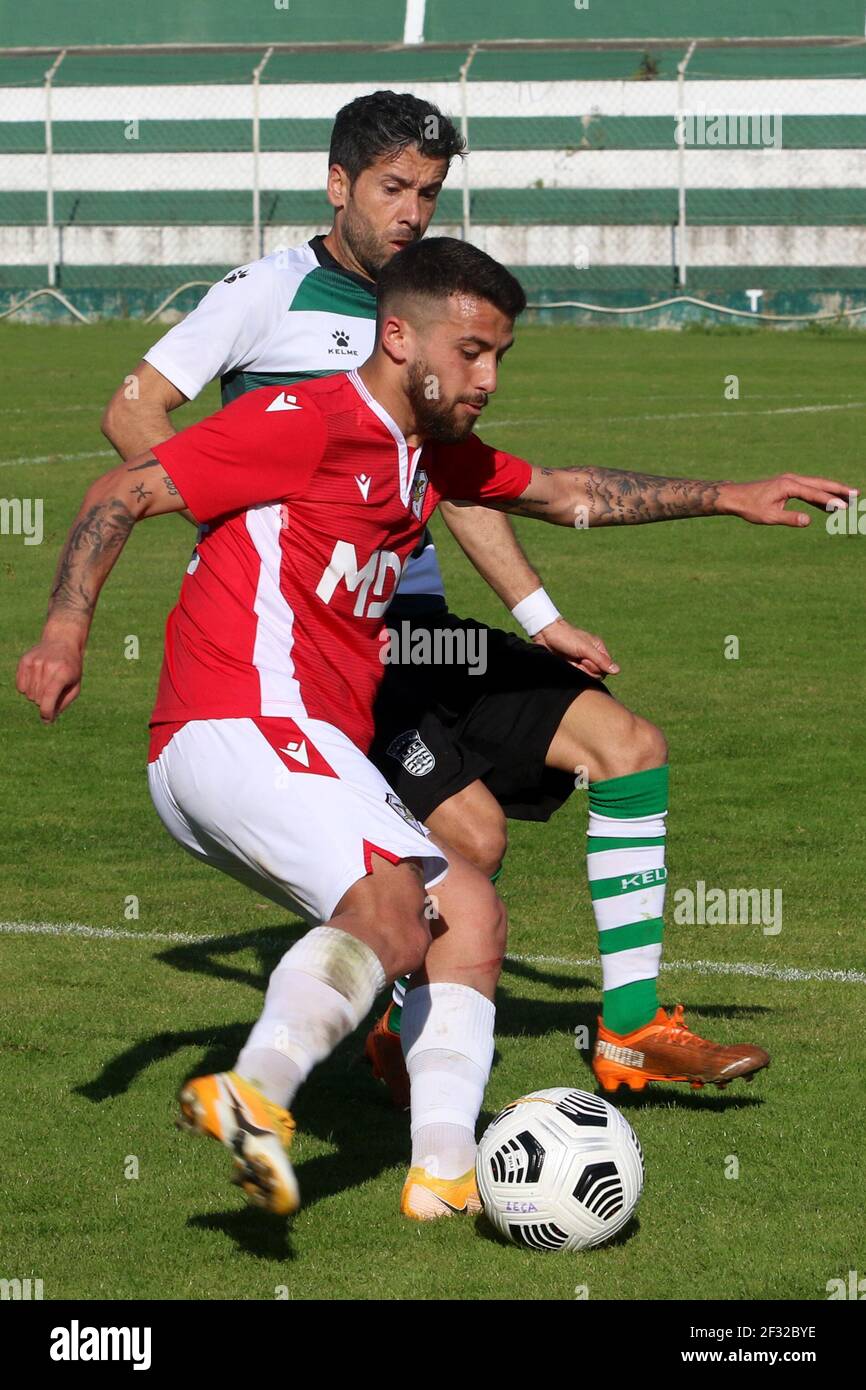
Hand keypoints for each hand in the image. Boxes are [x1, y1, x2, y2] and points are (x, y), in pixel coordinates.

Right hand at [16, 637, 83, 723]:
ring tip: (45, 683)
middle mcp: (48, 667)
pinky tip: (36, 679)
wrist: (62, 641)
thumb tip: (48, 719)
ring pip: (28, 694)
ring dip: (36, 695)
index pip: (49, 697)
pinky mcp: (25, 661)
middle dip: (44, 701)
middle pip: (38, 698)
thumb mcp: (75, 686)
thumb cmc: (70, 669)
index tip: (47, 719)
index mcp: (63, 673)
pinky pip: (20, 687)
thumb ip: (63, 704)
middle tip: (52, 691)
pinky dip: (26, 688)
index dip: (46, 711)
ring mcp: (35, 663)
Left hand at [532, 617, 619, 678]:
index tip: (585, 661)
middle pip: (597, 674)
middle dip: (587, 670)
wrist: (546, 634)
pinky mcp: (571, 666)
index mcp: (598, 649)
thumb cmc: (566, 637)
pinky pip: (576, 676)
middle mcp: (592, 656)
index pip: (606, 668)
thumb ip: (600, 660)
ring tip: (571, 663)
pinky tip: (566, 665)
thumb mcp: (585, 648)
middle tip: (578, 662)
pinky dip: (571, 672)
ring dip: (578, 672)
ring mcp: (581, 662)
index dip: (596, 668)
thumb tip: (617, 671)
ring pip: (586, 676)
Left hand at [721, 474, 856, 526]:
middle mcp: (792, 480)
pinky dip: (820, 496)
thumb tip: (808, 520)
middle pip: (820, 484)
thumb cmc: (750, 507)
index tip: (843, 507)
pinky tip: (829, 504)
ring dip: (832, 492)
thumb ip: (789, 518)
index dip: (829, 501)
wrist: (736, 497)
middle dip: (838, 489)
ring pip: (816, 485)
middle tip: (856, 494)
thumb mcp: (768, 516)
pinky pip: (809, 490)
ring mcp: (790, 481)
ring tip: (849, 499)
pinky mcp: (788, 486)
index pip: (814, 493)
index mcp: (788, 485)